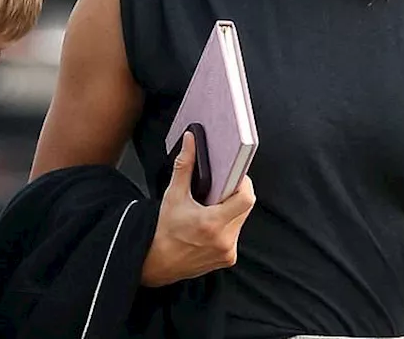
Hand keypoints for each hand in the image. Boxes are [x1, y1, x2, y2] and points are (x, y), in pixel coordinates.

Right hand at [140, 130, 255, 286]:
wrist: (157, 262)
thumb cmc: (164, 230)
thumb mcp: (173, 195)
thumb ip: (184, 166)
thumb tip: (191, 141)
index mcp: (212, 223)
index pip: (246, 199)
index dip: (243, 183)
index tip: (233, 176)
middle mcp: (224, 240)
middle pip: (245, 208)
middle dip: (235, 194)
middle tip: (220, 188)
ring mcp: (227, 251)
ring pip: (241, 220)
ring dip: (232, 210)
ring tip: (212, 206)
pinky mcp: (228, 258)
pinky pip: (235, 234)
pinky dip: (227, 225)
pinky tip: (211, 223)